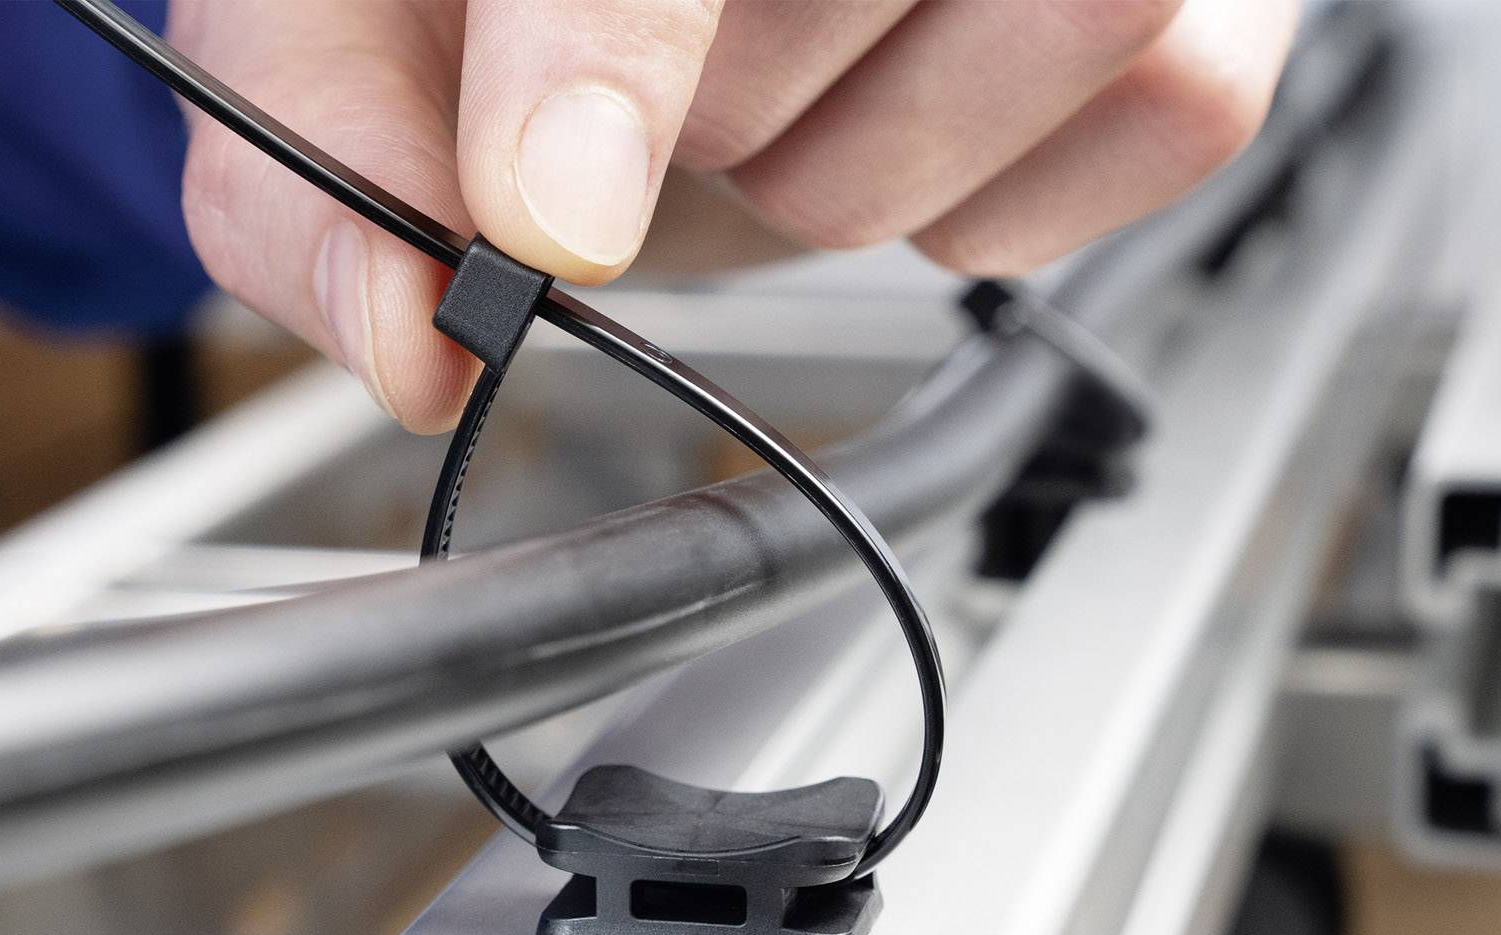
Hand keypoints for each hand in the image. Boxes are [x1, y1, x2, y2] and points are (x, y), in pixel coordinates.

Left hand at [169, 0, 1295, 431]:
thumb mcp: (334, 8)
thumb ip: (320, 155)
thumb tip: (413, 335)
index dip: (609, 44)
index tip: (544, 220)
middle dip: (722, 118)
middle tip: (638, 114)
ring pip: (1083, 12)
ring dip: (863, 163)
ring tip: (771, 103)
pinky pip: (1179, 104)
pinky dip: (1000, 190)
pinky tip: (890, 114)